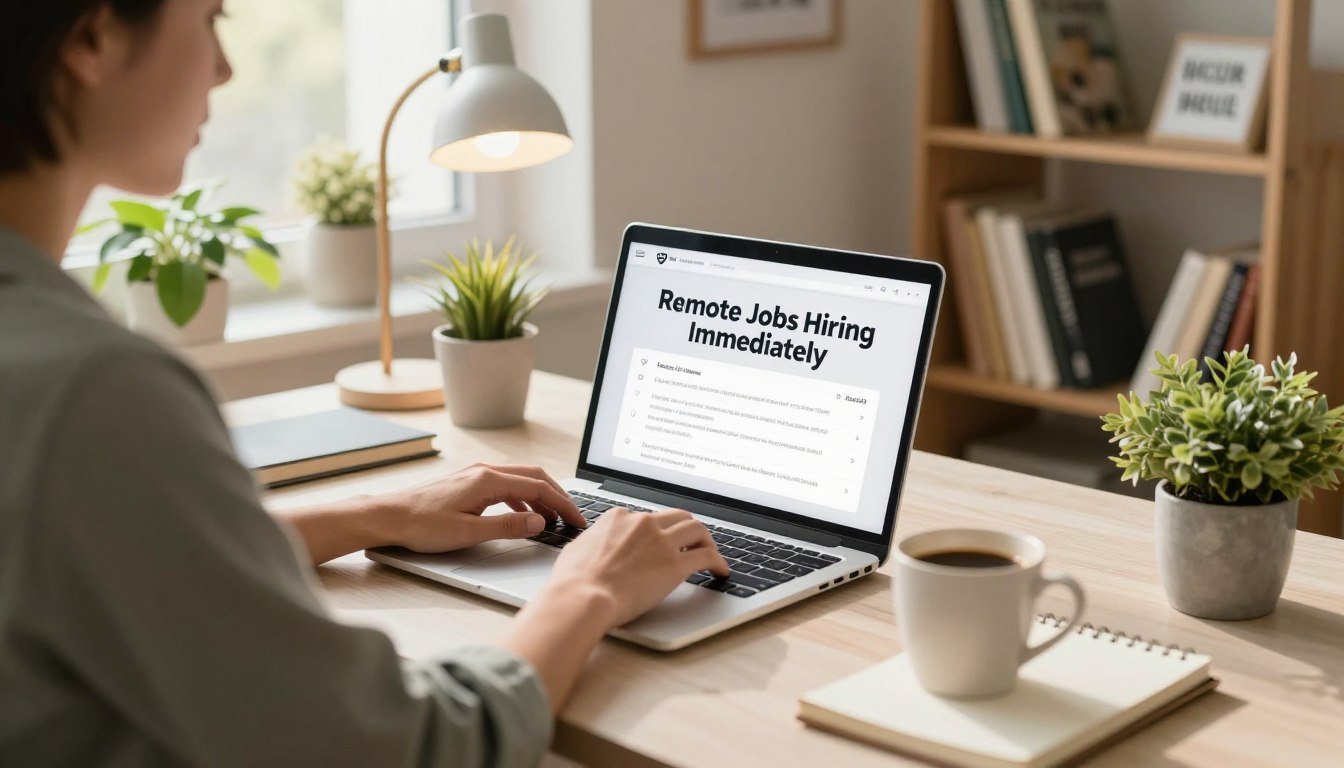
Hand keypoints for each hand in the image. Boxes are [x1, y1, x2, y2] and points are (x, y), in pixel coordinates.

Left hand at [384, 463, 587, 552]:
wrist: (389, 516)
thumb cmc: (422, 525)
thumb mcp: (469, 533)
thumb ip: (507, 527)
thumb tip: (540, 523)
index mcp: (489, 480)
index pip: (538, 488)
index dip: (563, 504)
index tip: (577, 520)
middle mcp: (485, 471)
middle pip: (534, 477)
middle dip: (558, 496)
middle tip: (573, 516)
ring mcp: (476, 474)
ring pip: (520, 480)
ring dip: (541, 497)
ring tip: (553, 519)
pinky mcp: (469, 482)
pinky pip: (506, 486)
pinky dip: (522, 499)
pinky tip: (523, 517)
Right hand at [544, 507, 729, 627]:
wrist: (582, 597)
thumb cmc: (573, 581)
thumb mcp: (577, 549)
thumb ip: (593, 542)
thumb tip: (593, 546)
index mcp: (619, 517)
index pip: (647, 518)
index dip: (657, 532)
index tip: (661, 543)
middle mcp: (643, 523)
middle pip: (677, 516)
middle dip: (686, 529)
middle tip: (692, 542)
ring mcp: (661, 541)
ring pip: (696, 529)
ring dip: (706, 540)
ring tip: (710, 553)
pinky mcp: (675, 564)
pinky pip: (706, 556)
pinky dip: (717, 561)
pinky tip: (720, 571)